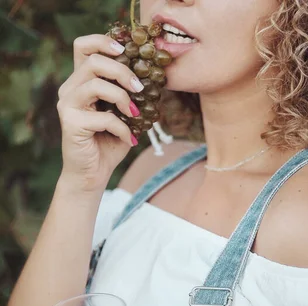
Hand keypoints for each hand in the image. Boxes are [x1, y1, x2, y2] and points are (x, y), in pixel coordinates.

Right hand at [57, 34, 143, 190]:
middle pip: (94, 62)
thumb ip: (130, 96)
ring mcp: (67, 105)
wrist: (92, 175)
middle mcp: (69, 90)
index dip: (103, 41)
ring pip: (96, 84)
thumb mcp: (123, 115)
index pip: (83, 47)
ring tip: (135, 113)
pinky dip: (123, 128)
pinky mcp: (70, 123)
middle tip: (140, 87)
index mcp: (80, 82)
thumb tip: (153, 79)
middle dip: (122, 71)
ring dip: (122, 98)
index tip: (125, 50)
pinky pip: (104, 117)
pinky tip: (130, 140)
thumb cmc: (108, 144)